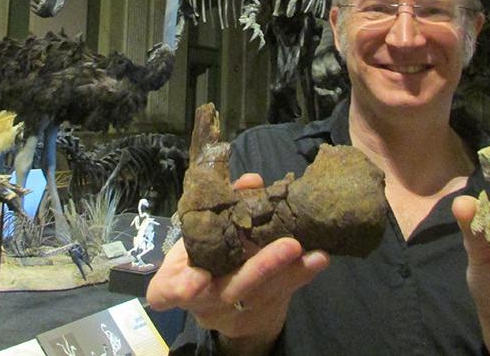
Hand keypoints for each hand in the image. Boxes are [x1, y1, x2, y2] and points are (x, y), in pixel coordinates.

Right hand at [147, 174, 329, 355]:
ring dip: (290, 271)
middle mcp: (207, 300)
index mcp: (177, 283)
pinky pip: (284, 292)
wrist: (216, 301)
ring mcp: (237, 308)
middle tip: (288, 246)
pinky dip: (301, 274)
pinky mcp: (262, 307)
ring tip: (312, 253)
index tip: (196, 280)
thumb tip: (251, 181)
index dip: (181, 288)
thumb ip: (215, 208)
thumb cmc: (196, 258)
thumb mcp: (192, 235)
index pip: (170, 291)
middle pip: (232, 289)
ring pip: (264, 293)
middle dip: (260, 269)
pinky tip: (318, 258)